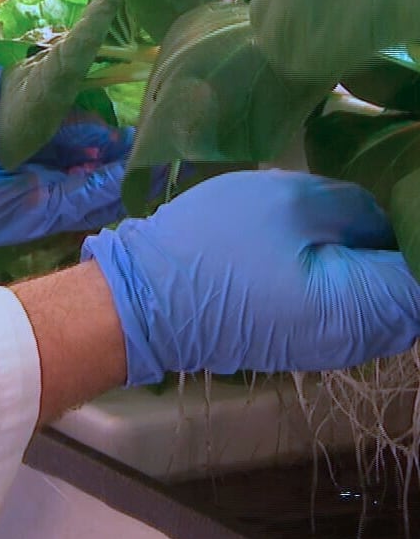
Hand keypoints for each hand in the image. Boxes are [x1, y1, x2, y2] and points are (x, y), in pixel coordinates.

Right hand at [82, 169, 419, 384]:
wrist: (146, 296)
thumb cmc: (214, 243)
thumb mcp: (286, 200)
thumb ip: (352, 205)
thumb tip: (383, 217)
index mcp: (362, 309)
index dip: (413, 229)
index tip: (394, 196)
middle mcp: (359, 340)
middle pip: (408, 289)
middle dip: (398, 243)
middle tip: (373, 196)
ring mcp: (331, 342)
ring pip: (381, 294)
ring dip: (373, 254)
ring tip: (349, 209)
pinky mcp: (304, 334)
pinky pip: (350, 299)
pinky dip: (349, 267)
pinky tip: (321, 234)